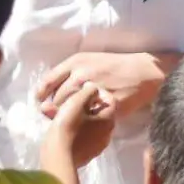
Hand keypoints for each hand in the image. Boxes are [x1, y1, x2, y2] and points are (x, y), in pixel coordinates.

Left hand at [37, 52, 165, 119]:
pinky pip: (87, 118)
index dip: (42, 95)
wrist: (142, 72)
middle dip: (58, 109)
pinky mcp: (105, 104)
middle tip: (66, 113)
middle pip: (57, 99)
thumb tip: (44, 101)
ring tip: (76, 119)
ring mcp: (93, 90)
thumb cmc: (113, 66)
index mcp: (75, 62)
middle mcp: (81, 74)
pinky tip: (88, 121)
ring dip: (70, 116)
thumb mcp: (88, 62)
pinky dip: (86, 121)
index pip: (48, 82)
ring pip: (70, 110)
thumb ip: (66, 76)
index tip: (42, 103)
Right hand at [44, 82, 117, 167]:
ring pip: (86, 125)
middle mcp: (106, 134)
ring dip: (74, 117)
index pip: (109, 100)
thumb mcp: (78, 101)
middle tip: (67, 101)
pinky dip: (71, 129)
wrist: (58, 156)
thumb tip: (92, 88)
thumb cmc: (69, 125)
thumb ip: (88, 90)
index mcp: (109, 120)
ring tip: (56, 113)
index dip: (96, 92)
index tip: (81, 90)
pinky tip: (58, 127)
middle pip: (97, 113)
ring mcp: (96, 147)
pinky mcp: (85, 155)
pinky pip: (80, 136)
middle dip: (81, 105)